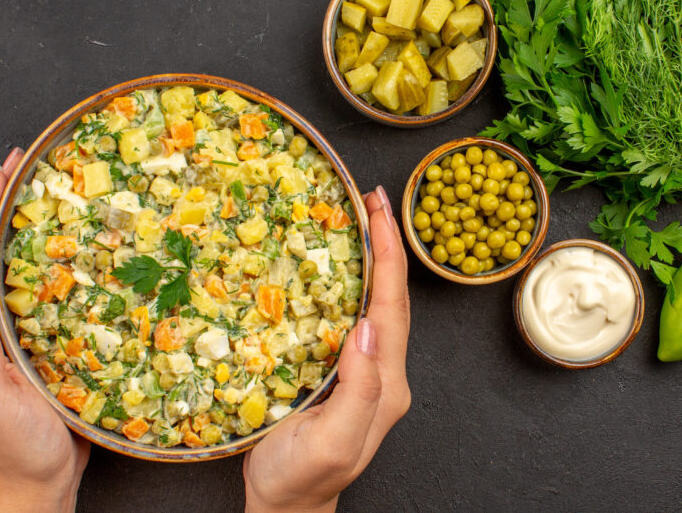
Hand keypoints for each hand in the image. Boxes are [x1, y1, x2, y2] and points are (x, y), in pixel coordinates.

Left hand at [0, 149, 89, 512]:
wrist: (42, 480)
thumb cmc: (14, 444)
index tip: (1, 172)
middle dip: (3, 207)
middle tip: (27, 167)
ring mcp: (12, 334)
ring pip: (18, 267)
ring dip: (31, 227)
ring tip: (52, 194)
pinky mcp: (42, 342)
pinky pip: (47, 291)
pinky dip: (59, 261)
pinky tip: (79, 249)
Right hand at [243, 185, 410, 511]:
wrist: (288, 510)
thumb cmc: (300, 481)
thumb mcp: (330, 442)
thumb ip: (358, 389)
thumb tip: (367, 329)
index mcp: (385, 384)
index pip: (392, 307)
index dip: (388, 256)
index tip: (379, 212)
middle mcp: (384, 373)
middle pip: (393, 298)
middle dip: (388, 244)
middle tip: (372, 200)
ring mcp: (367, 373)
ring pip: (378, 304)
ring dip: (375, 259)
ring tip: (363, 220)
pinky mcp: (346, 373)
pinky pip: (356, 317)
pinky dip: (354, 283)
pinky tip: (340, 266)